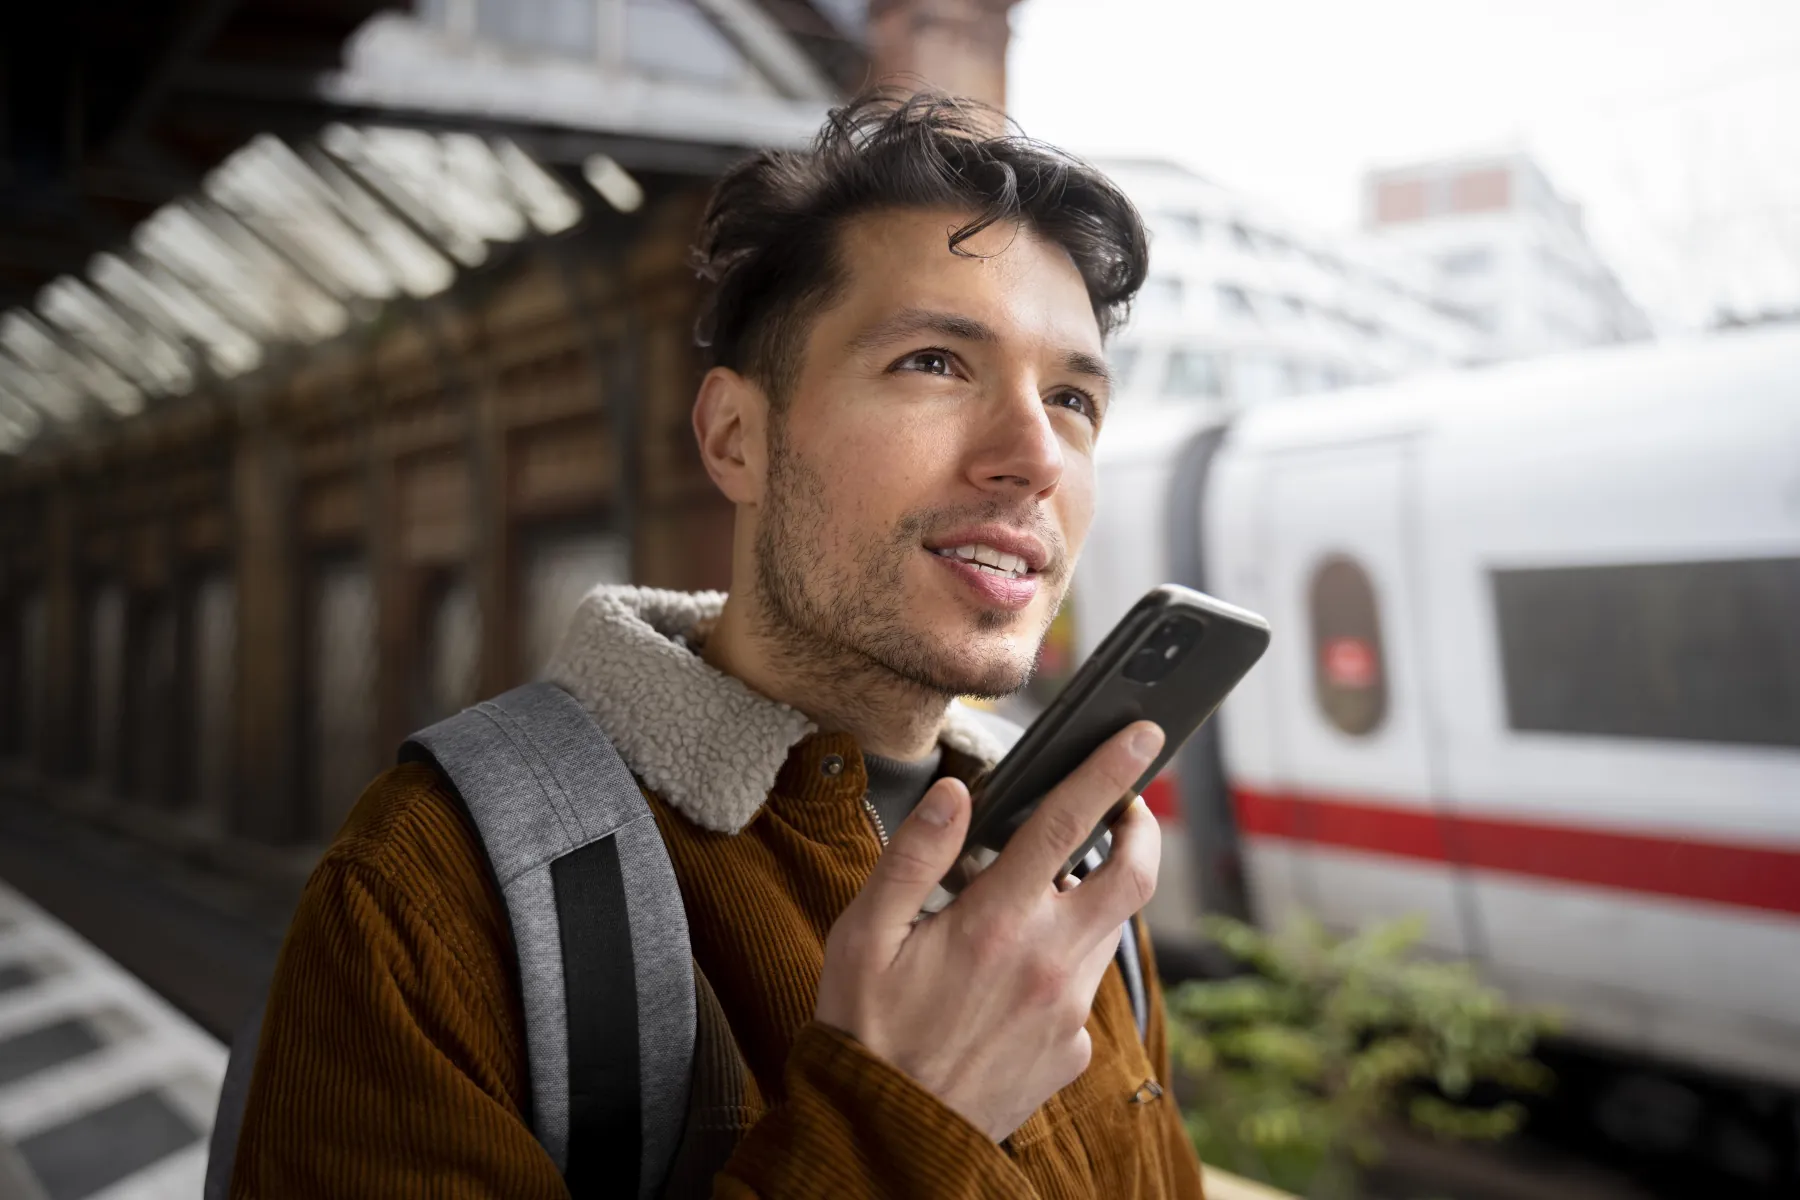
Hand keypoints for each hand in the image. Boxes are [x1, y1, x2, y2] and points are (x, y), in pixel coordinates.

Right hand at [814, 721, 1163, 1140]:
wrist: (888, 1136)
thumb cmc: (866, 1032)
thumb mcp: (864, 936)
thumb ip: (913, 856)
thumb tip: (955, 794)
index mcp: (997, 925)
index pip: (1070, 825)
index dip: (1110, 770)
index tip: (1141, 734)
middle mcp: (1049, 965)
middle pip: (1133, 875)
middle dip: (1142, 827)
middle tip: (1129, 805)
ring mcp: (1067, 1013)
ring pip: (1108, 930)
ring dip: (1092, 896)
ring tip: (1038, 893)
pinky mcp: (1072, 1051)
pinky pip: (1083, 985)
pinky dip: (1063, 959)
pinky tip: (1013, 972)